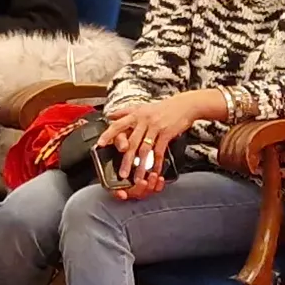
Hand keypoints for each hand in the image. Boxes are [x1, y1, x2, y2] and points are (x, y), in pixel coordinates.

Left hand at [99, 90, 222, 195]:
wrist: (184, 105)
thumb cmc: (163, 108)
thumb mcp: (142, 107)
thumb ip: (125, 112)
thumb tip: (110, 116)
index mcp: (135, 115)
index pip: (118, 125)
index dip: (108, 135)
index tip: (100, 145)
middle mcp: (143, 121)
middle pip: (132, 142)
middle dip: (126, 160)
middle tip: (122, 174)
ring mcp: (155, 127)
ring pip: (145, 150)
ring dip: (140, 166)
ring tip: (137, 178)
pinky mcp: (166, 133)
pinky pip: (159, 151)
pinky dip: (156, 163)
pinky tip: (154, 172)